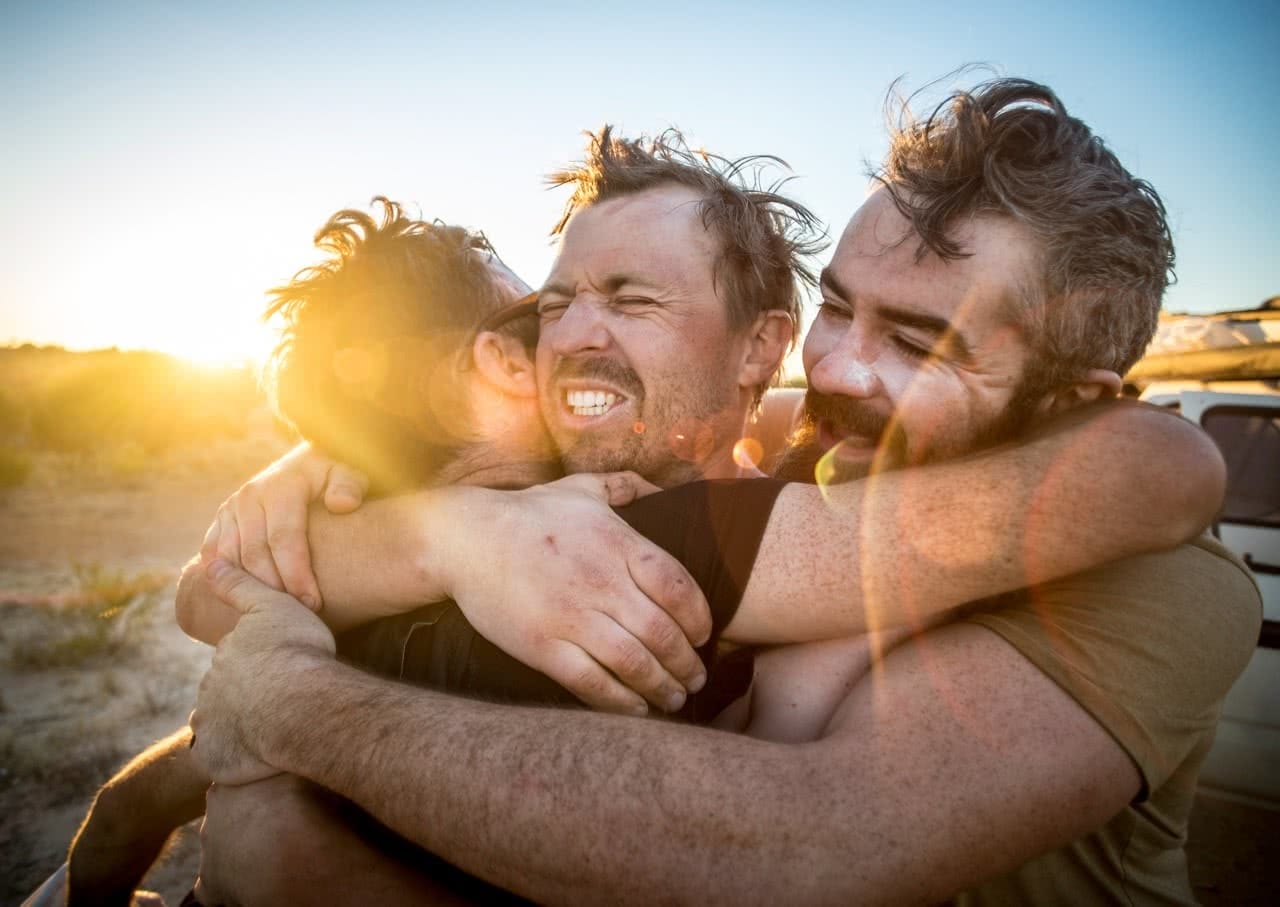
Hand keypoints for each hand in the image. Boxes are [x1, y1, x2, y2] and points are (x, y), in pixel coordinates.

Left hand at [189, 560, 336, 785]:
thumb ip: (240, 585)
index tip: (280, 673)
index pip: (232, 664)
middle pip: (225, 698)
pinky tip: (260, 758)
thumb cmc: (295, 652)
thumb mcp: (271, 606)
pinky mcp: (215, 761)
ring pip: (222, 730)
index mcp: (223, 660)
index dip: (256, 669)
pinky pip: (220, 763)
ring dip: (240, 730)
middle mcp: (208, 694)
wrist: (301, 703)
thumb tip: (206, 560)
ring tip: (274, 733)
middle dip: (245, 700)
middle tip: (281, 704)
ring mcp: (210, 729)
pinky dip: (233, 762)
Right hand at [199, 443, 368, 609]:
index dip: (297, 575)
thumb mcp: (349, 472)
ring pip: (230, 560)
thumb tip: (342, 504)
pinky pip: (214, 556)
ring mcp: (231, 509)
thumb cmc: (334, 475)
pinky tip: (249, 600)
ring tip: (276, 613)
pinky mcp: (221, 520)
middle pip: (254, 555)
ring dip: (250, 589)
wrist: (308, 460)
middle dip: (275, 590)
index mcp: (280, 487)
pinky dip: (226, 580)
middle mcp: (250, 497)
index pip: (284, 539)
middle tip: (298, 616)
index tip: (314, 603)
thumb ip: (349, 486)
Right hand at [440, 473, 711, 715]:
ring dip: (663, 687)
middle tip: (696, 678)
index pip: (679, 587)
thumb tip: (663, 488)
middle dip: (688, 663)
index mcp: (617, 543)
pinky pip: (592, 682)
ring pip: (634, 663)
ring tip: (674, 699)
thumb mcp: (581, 487)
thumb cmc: (529, 513)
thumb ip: (627, 486)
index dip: (700, 617)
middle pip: (663, 632)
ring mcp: (571, 616)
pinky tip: (636, 709)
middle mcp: (601, 582)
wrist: (465, 538)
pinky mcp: (542, 646)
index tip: (705, 635)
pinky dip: (621, 702)